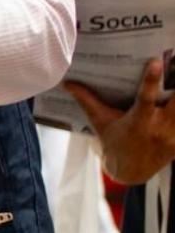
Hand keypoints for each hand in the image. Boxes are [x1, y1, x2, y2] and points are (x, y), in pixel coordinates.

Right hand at [65, 58, 174, 184]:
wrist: (131, 171)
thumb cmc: (114, 142)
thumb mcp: (99, 122)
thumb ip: (87, 100)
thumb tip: (67, 83)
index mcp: (138, 122)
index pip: (145, 98)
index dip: (151, 80)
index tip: (156, 62)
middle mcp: (158, 128)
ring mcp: (172, 136)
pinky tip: (173, 100)